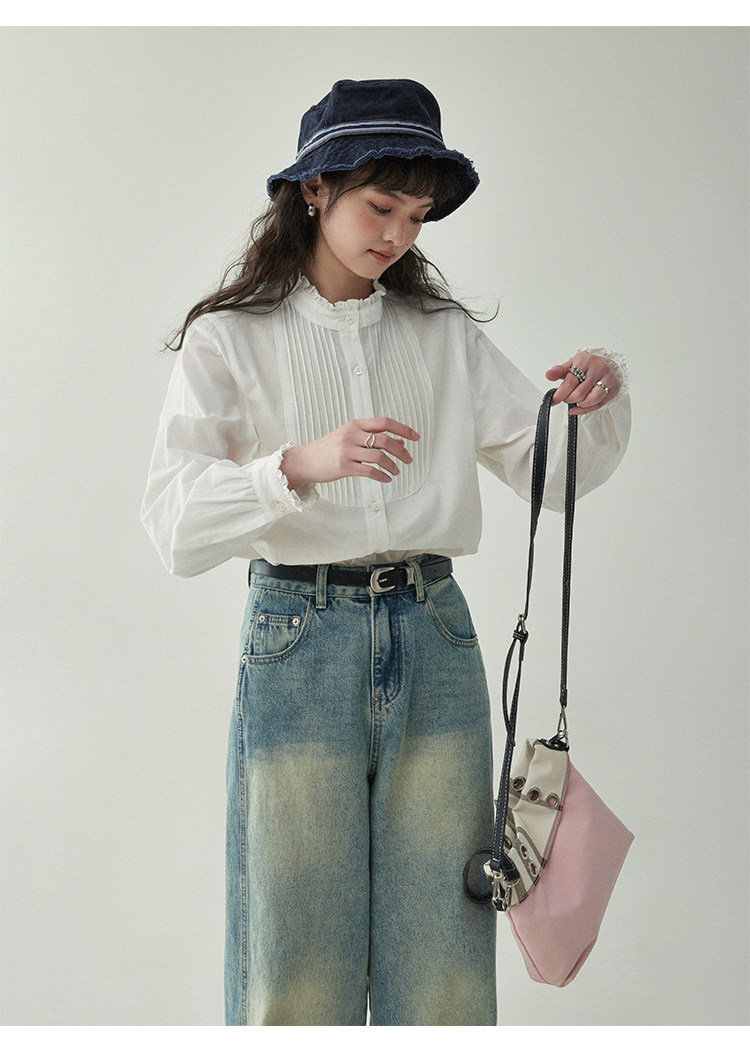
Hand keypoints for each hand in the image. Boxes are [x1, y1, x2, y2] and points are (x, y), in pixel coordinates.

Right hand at [280, 417, 419, 491]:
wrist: (304, 461)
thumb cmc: (329, 450)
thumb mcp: (350, 438)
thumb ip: (373, 438)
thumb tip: (401, 441)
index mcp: (354, 425)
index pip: (384, 422)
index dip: (403, 428)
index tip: (416, 437)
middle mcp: (351, 435)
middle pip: (386, 440)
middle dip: (402, 451)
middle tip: (409, 460)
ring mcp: (346, 450)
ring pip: (380, 456)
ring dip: (393, 466)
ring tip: (396, 472)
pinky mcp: (343, 466)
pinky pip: (370, 471)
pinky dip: (382, 476)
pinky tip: (386, 479)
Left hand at [546, 349, 620, 415]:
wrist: (605, 363)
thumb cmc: (586, 366)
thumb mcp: (571, 365)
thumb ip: (559, 371)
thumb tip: (548, 375)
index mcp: (585, 360)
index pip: (569, 382)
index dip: (559, 395)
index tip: (553, 401)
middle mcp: (598, 367)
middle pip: (579, 393)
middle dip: (569, 399)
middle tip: (566, 397)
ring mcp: (608, 377)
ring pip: (591, 399)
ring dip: (580, 404)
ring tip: (575, 400)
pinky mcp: (614, 387)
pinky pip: (599, 404)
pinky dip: (586, 409)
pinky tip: (578, 407)